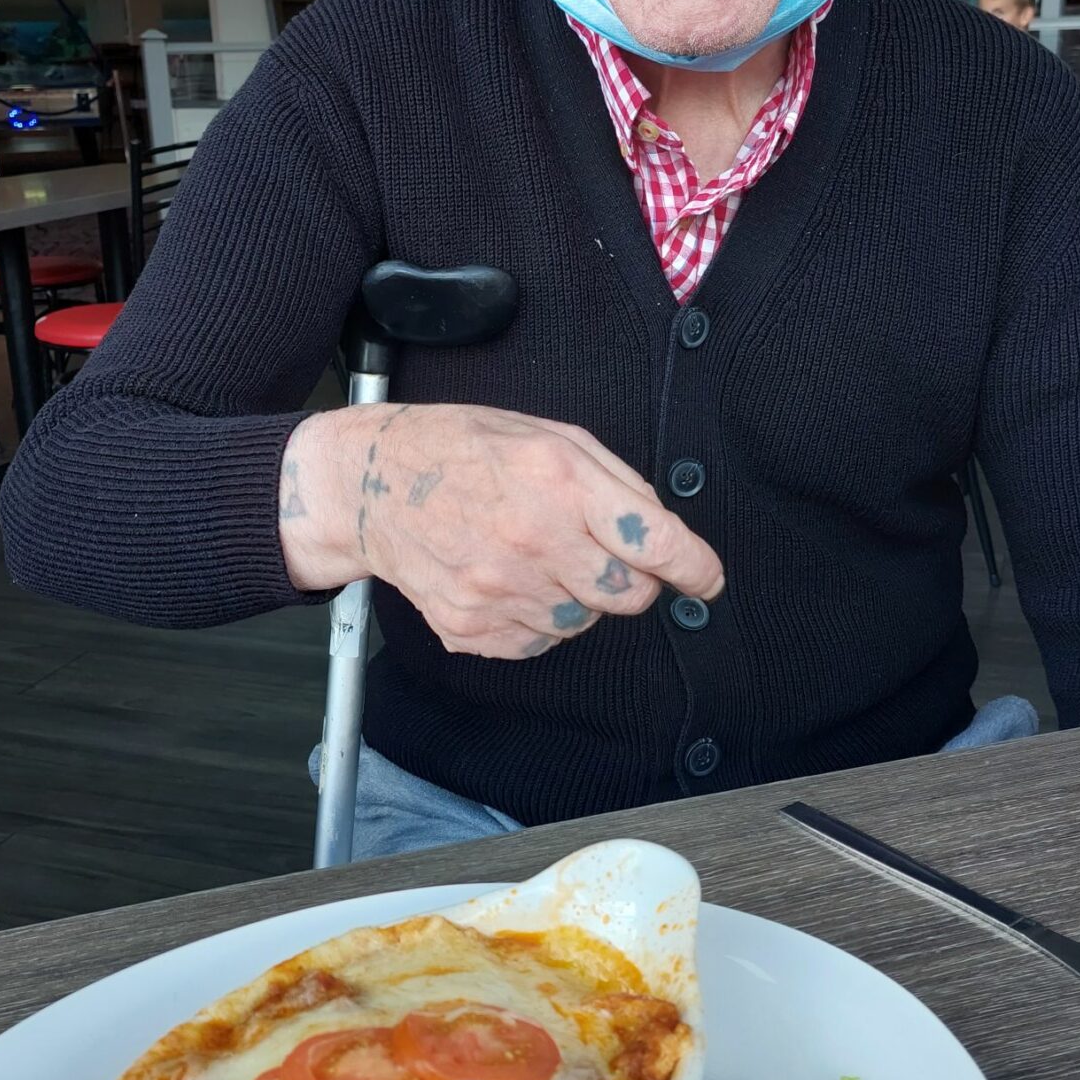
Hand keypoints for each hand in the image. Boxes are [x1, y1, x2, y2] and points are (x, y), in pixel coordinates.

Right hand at [280, 404, 723, 659]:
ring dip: (577, 599)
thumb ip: (615, 483)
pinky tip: (508, 579)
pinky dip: (538, 619)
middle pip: (627, 596)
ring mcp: (499, 589)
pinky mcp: (472, 626)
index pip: (654, 542)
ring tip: (537, 557)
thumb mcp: (549, 436)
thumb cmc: (465, 450)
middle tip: (601, 555)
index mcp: (560, 481)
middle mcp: (533, 539)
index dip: (694, 568)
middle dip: (631, 581)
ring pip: (583, 624)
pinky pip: (539, 643)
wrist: (372, 485)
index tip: (707, 580)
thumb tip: (665, 536)